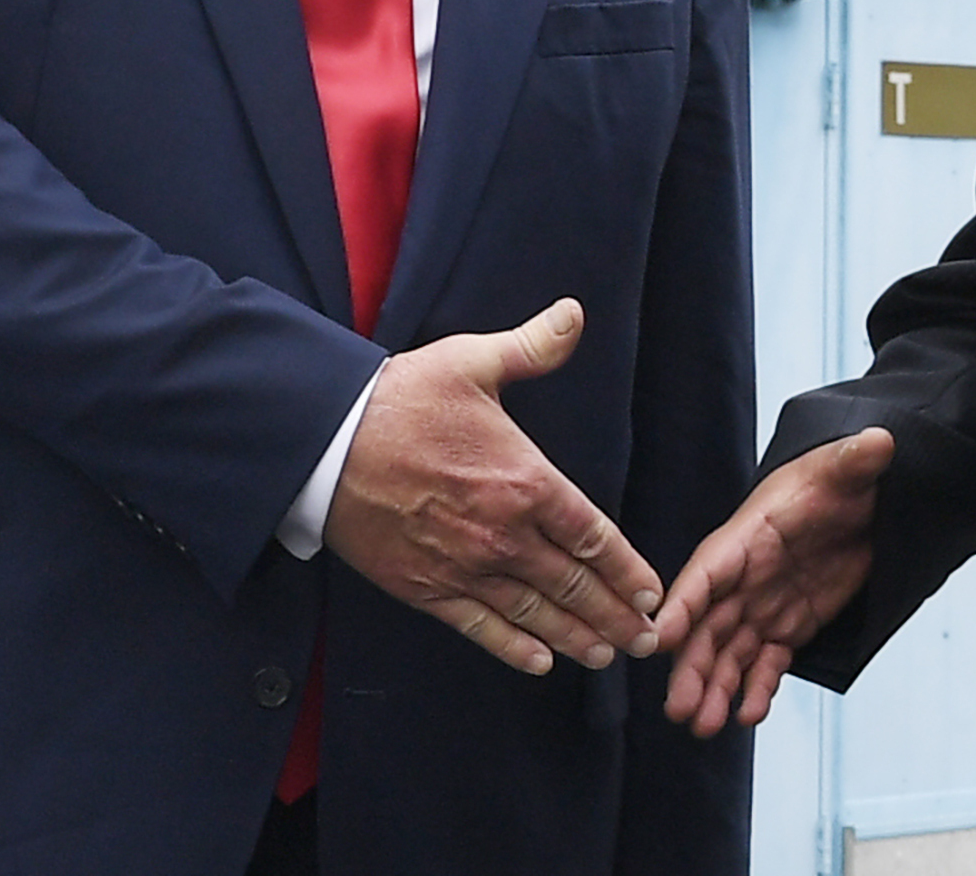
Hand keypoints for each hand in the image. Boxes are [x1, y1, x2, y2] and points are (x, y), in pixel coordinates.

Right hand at [322, 297, 663, 675]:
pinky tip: (539, 662)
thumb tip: (574, 314)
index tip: (651, 594)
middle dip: (614, 616)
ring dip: (575, 638)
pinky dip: (514, 648)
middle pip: (573, 585)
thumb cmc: (401, 398)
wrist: (324, 442)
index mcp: (526, 480)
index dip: (627, 570)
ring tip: (605, 655)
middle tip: (644, 640)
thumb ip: (532, 346)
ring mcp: (464, 566)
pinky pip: (480, 628)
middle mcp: (503, 533)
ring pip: (534, 614)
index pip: (594, 536)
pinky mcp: (425, 588)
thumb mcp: (471, 361)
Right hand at [655, 428, 895, 736]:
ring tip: (707, 726)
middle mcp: (745, 577)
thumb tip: (880, 440)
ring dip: (716, 688)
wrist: (861, 502)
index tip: (660, 639)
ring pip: (729, 653)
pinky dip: (757, 688)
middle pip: (708, 626)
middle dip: (692, 668)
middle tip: (681, 709)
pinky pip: (766, 662)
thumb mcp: (845, 468)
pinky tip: (749, 715)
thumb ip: (855, 460)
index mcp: (747, 538)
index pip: (707, 572)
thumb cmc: (838, 480)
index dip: (683, 605)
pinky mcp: (788, 626)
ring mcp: (764, 605)